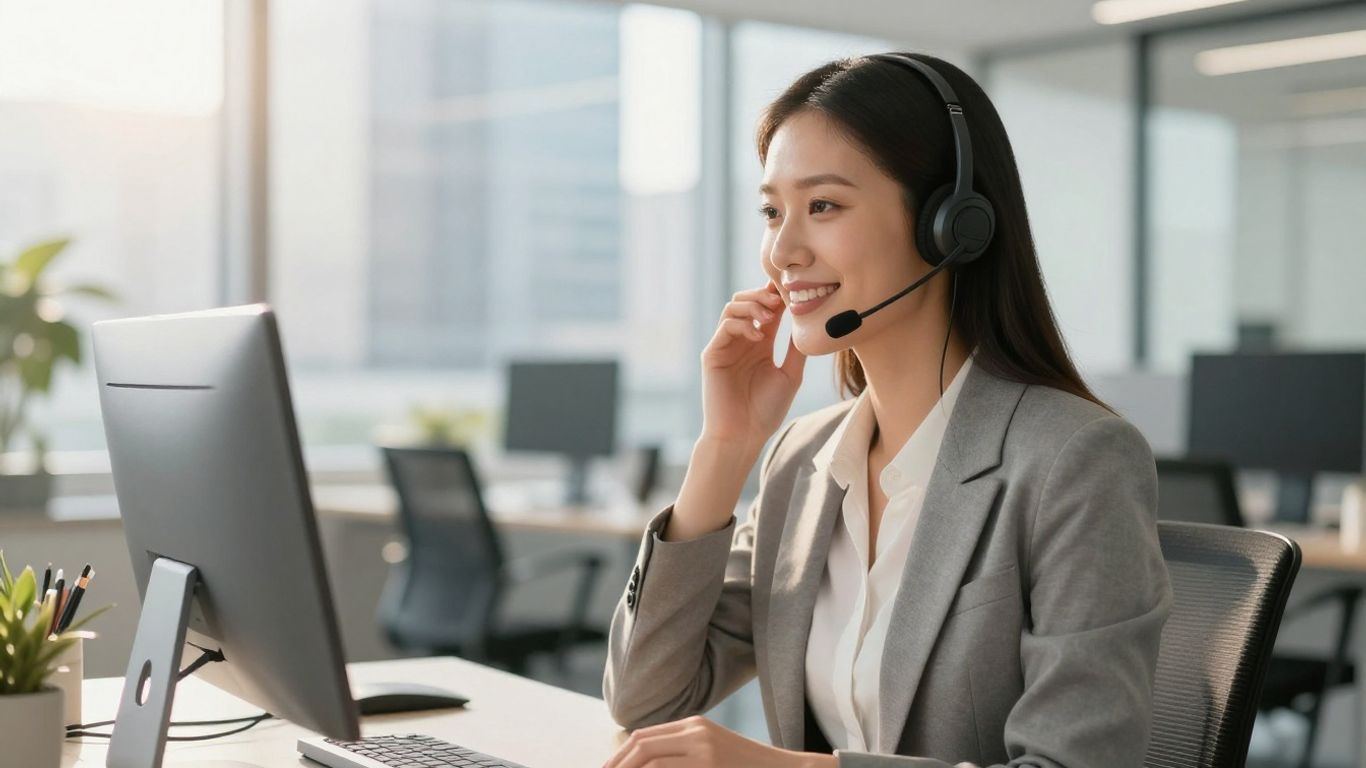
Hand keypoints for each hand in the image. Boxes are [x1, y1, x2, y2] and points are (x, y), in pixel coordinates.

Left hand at [604, 715, 833, 767]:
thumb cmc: (746, 767)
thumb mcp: (711, 752)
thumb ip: (682, 752)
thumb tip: (644, 763)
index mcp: (693, 725)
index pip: (643, 737)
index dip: (619, 757)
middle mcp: (696, 732)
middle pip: (641, 746)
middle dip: (617, 767)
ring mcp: (703, 751)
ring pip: (651, 764)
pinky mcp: (709, 767)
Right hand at [699, 282, 806, 449]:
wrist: (743, 435)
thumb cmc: (766, 411)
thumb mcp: (790, 375)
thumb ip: (796, 349)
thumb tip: (810, 323)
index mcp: (760, 343)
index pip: (767, 309)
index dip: (777, 295)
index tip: (793, 288)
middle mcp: (741, 340)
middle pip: (746, 300)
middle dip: (763, 295)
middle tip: (781, 299)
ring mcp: (725, 346)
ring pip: (732, 308)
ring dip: (752, 305)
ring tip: (771, 316)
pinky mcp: (712, 354)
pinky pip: (725, 327)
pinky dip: (742, 324)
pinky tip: (758, 337)